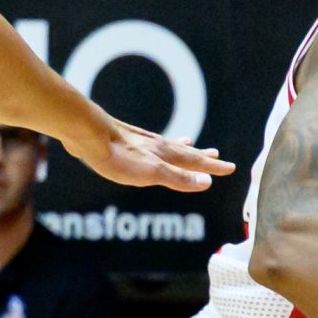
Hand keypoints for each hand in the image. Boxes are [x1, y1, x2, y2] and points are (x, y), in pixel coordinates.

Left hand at [61, 119, 231, 192]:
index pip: (195, 163)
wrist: (87, 134)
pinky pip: (150, 145)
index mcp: (165, 155)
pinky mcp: (124, 142)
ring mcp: (141, 142)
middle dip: (200, 156)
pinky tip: (148, 145)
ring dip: (181, 148)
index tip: (230, 167)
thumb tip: (207, 182)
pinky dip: (158, 145)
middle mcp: (156, 146)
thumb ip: (178, 178)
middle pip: (184, 152)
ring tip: (190, 144)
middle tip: (216, 155)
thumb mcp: (152, 173)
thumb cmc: (118, 156)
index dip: (212, 167)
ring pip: (167, 146)